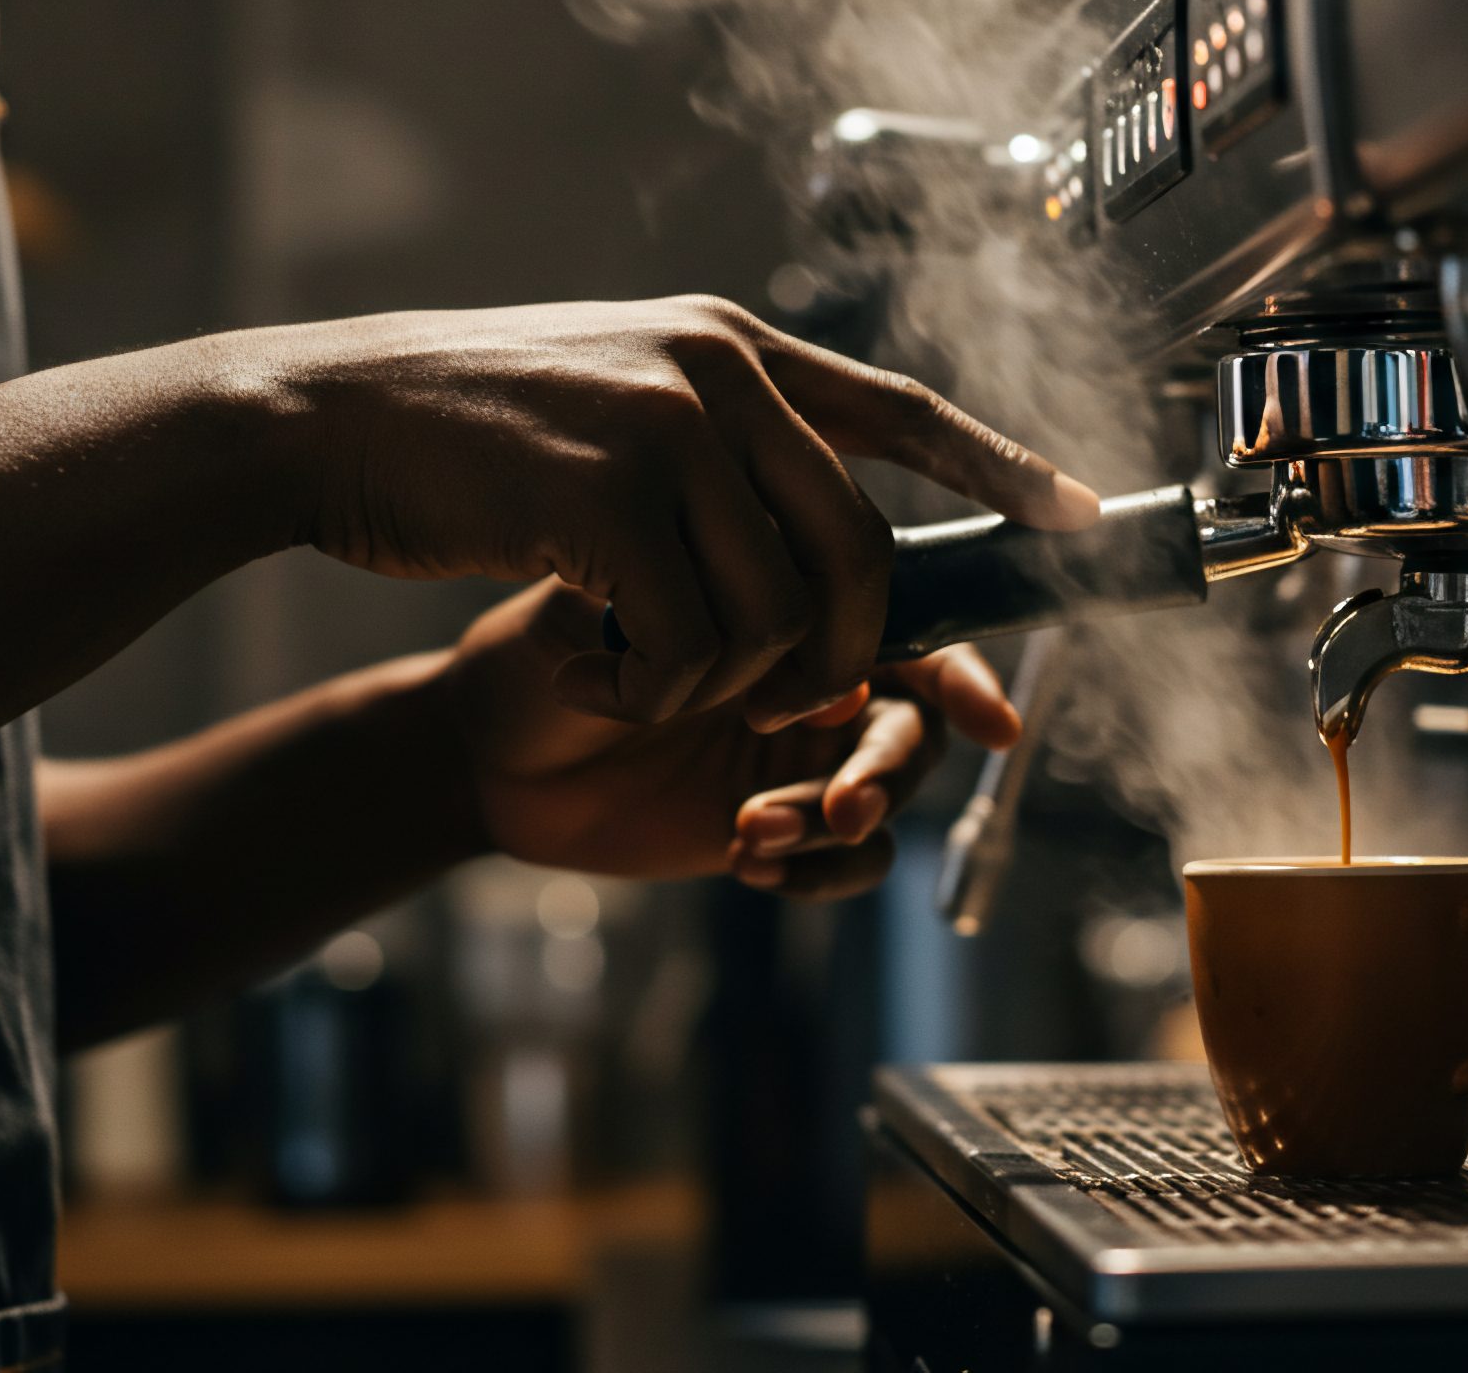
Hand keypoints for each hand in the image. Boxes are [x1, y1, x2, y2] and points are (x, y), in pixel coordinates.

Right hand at [269, 295, 1096, 729]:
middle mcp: (719, 372)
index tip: (1077, 516)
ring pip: (780, 615)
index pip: (902, 408)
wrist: (330, 418)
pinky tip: (593, 668)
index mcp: (732, 344)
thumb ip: (717, 434)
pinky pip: (692, 648)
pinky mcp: (605, 498)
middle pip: (860, 551)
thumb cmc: (471, 429)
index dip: (1000, 467)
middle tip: (776, 694)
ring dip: (721, 681)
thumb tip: (811, 517)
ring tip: (640, 666)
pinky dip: (654, 692)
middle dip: (842, 654)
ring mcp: (666, 428)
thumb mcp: (616, 392)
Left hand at [434, 581, 1021, 899]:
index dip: (964, 671)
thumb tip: (790, 600)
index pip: (914, 621)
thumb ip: (699, 594)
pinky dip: (818, 872)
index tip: (986, 718)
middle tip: (842, 801)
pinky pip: (846, 864)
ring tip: (751, 831)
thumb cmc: (537, 653)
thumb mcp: (612, 603)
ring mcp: (795, 753)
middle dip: (893, 766)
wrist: (481, 755)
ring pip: (883, 794)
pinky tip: (745, 860)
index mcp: (791, 599)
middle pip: (920, 720)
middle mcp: (812, 673)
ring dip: (839, 822)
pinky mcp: (770, 826)